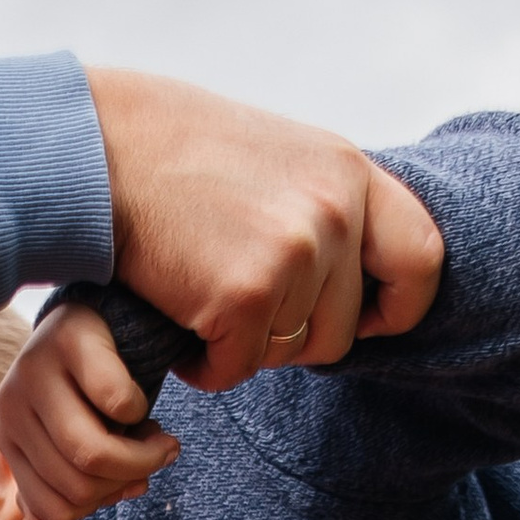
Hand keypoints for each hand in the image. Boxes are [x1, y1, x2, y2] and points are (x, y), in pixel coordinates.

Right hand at [0, 74, 444, 519]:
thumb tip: (367, 276)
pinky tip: (177, 312)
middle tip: (238, 301)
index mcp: (350, 173)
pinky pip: (236, 371)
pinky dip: (203, 362)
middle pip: (341, 332)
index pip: (421, 261)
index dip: (396, 306)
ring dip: (242, 343)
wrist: (98, 148)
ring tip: (200, 289)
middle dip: (291, 337)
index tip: (362, 318)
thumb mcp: (282, 159)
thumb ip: (329, 207)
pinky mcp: (242, 296)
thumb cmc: (181, 156)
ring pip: (286, 354)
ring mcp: (292, 254)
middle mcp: (334, 212)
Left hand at [0, 299, 176, 519]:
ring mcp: (34, 370)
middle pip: (77, 485)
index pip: (55, 510)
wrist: (103, 312)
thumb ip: (66, 488)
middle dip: (129, 480)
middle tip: (159, 458)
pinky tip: (145, 403)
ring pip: (93, 454)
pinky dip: (140, 412)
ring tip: (165, 444)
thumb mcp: (78, 441)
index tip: (134, 482)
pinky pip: (115, 403)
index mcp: (8, 438)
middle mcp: (10, 405)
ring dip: (144, 458)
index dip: (102, 506)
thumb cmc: (92, 389)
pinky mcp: (69, 339)